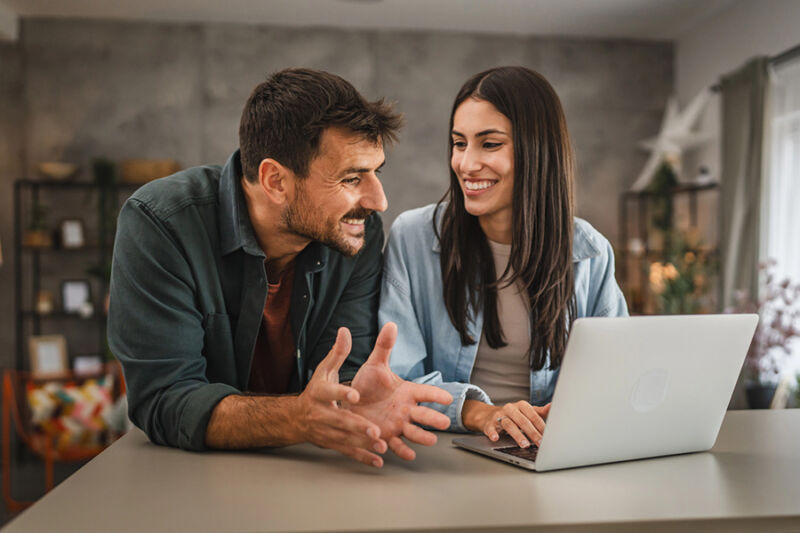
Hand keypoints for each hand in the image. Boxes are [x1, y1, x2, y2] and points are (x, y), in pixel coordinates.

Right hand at [293, 328, 387, 466]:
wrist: (296, 418)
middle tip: (375, 430)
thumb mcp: (324, 370)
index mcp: (319, 393)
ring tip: (381, 445)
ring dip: (363, 444)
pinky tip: (378, 460)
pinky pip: (347, 451)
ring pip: (345, 439)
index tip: (356, 394)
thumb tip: (345, 331)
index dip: (342, 394)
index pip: (330, 393)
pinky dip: (362, 457)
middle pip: (340, 420)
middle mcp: (321, 414)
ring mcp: (325, 431)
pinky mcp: (331, 444)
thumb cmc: (316, 390)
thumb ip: (337, 353)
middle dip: (357, 426)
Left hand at [349, 322, 452, 460]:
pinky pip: (397, 445)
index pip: (426, 392)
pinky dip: (402, 450)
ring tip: (431, 441)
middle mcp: (406, 410)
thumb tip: (391, 324)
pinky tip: (409, 455)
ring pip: (414, 432)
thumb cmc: (367, 384)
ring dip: (423, 437)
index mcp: (407, 392)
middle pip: (425, 415)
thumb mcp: (375, 364)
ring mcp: (398, 425)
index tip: (447, 398)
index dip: (436, 395)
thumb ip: (384, 347)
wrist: (350, 403)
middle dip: (434, 419)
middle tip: (444, 422)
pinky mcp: (387, 437)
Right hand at [463, 400, 550, 447]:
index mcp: (521, 405)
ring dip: (517, 435)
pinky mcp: (488, 423)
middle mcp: (510, 409)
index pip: (533, 416)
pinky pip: (491, 428)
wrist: (488, 415)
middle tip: (540, 443)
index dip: (541, 426)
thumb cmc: (512, 415)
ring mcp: (499, 416)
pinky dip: (493, 433)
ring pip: (509, 424)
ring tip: (524, 445)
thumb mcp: (526, 412)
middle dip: (532, 433)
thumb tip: (552, 406)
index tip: (548, 437)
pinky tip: (495, 438)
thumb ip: (539, 412)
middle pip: (523, 421)